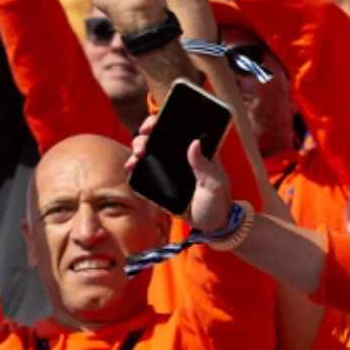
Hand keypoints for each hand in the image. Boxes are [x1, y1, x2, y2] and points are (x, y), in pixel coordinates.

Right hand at [125, 114, 233, 230]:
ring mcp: (169, 171)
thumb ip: (204, 165)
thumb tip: (195, 143)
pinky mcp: (160, 185)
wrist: (212, 227)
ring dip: (137, 150)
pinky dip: (135, 169)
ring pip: (148, 153)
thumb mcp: (215, 184)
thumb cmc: (218, 202)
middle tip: (142, 146)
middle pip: (157, 139)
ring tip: (136, 157)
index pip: (177, 129)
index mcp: (197, 152)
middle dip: (144, 137)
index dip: (161, 122)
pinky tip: (131, 168)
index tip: (151, 125)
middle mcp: (181, 158)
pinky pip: (144, 173)